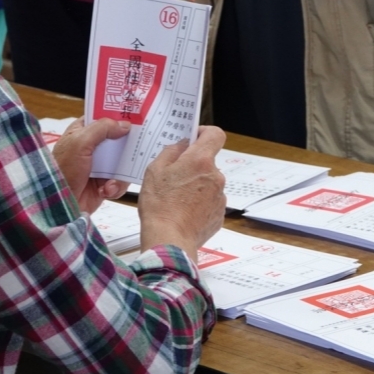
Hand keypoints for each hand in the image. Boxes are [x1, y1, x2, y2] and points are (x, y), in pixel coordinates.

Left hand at [52, 117, 130, 213]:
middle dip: (127, 147)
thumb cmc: (62, 171)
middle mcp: (91, 147)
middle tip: (135, 149)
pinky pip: (120, 181)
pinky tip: (105, 190)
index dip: (117, 117)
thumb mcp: (80, 142)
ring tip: (110, 181)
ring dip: (120, 173)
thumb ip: (102, 129)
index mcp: (81, 132)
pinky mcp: (104, 183)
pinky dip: (116, 187)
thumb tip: (124, 124)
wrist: (60, 205)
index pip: (102, 118)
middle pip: (118, 139)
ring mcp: (99, 166)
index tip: (134, 117)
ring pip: (123, 162)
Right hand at [138, 126, 226, 257]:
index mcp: (200, 160)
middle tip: (173, 176)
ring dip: (196, 186)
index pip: (215, 134)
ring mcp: (219, 197)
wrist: (169, 240)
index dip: (204, 133)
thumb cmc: (159, 205)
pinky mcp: (219, 215)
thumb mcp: (155, 170)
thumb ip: (170, 152)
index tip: (194, 137)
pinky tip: (183, 212)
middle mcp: (215, 176)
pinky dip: (199, 204)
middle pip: (208, 162)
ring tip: (176, 199)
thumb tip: (181, 146)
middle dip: (193, 165)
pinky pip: (210, 202)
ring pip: (208, 183)